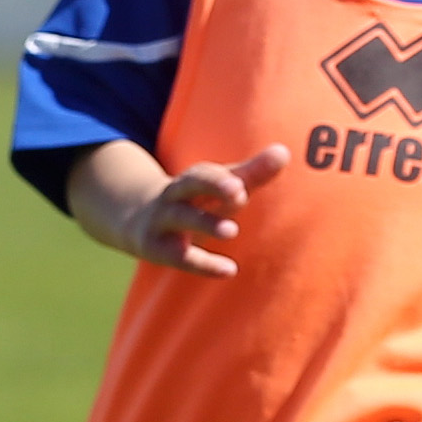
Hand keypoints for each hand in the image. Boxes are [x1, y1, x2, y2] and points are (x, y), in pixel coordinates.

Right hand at [125, 145, 294, 276]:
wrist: (137, 220)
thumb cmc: (195, 202)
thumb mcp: (220, 187)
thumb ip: (252, 173)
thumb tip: (284, 152)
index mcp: (193, 179)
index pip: (206, 173)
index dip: (223, 177)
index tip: (243, 183)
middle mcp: (175, 195)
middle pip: (189, 185)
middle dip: (212, 186)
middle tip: (240, 194)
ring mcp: (163, 221)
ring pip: (182, 219)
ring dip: (205, 223)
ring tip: (232, 231)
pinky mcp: (157, 248)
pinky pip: (180, 256)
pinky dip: (203, 264)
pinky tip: (230, 270)